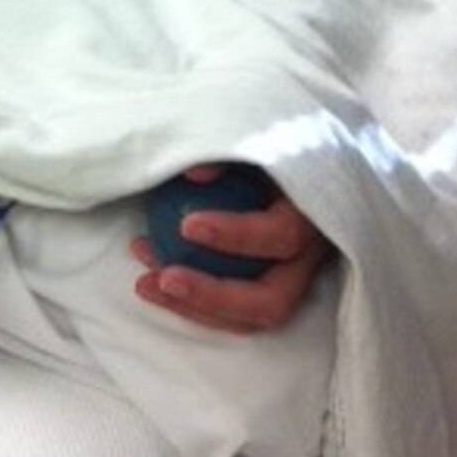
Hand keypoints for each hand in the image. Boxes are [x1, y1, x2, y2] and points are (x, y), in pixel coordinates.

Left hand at [130, 165, 333, 332]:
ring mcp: (289, 283)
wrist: (289, 163)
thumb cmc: (264, 147)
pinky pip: (231, 313)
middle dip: (213, 296)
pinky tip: (149, 277)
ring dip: (192, 307)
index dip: (235, 235)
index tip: (186, 225)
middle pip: (270, 301)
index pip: (280, 236)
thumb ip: (227, 153)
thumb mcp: (253, 138)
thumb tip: (194, 173)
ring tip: (144, 283)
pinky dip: (190, 302)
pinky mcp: (264, 291)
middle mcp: (307, 261)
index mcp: (312, 217)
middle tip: (165, 278)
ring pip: (247, 318)